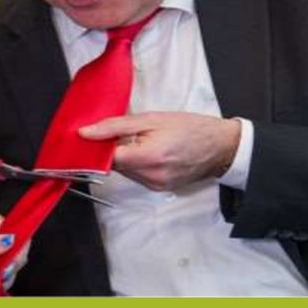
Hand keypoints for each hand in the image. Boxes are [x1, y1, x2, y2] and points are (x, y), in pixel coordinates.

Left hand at [79, 112, 240, 190]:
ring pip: (124, 172)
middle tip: (117, 132)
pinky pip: (137, 176)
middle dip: (110, 150)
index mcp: (149, 157)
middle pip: (114, 166)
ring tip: (137, 139)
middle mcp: (151, 177)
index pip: (106, 159)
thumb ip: (115, 126)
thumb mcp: (151, 118)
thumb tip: (86, 133)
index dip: (95, 148)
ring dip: (123, 157)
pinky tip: (146, 150)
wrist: (221, 146)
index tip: (89, 137)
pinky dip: (135, 164)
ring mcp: (156, 185)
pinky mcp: (160, 188)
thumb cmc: (190, 128)